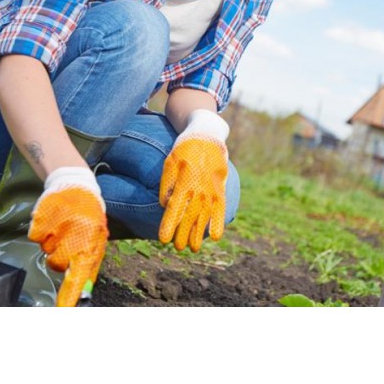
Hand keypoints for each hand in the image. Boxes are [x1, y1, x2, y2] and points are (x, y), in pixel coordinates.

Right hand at [28, 167, 107, 306]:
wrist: (77, 184)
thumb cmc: (87, 217)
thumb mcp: (96, 238)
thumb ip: (89, 263)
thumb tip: (82, 291)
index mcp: (93, 241)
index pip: (81, 273)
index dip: (70, 293)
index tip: (63, 310)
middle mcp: (78, 232)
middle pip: (56, 263)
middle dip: (58, 257)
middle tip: (66, 241)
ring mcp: (60, 222)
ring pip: (45, 247)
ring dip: (51, 241)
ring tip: (62, 225)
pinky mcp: (44, 213)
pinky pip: (35, 235)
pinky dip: (40, 230)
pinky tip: (52, 219)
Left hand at [159, 109, 228, 252]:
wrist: (207, 135)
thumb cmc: (184, 148)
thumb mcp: (170, 161)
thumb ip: (167, 183)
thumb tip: (166, 204)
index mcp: (184, 180)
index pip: (175, 208)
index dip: (169, 224)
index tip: (163, 239)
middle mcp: (199, 187)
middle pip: (190, 216)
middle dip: (183, 234)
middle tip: (177, 248)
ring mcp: (211, 188)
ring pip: (204, 216)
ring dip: (198, 233)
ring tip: (193, 249)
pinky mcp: (220, 187)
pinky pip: (220, 208)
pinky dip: (219, 222)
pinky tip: (216, 236)